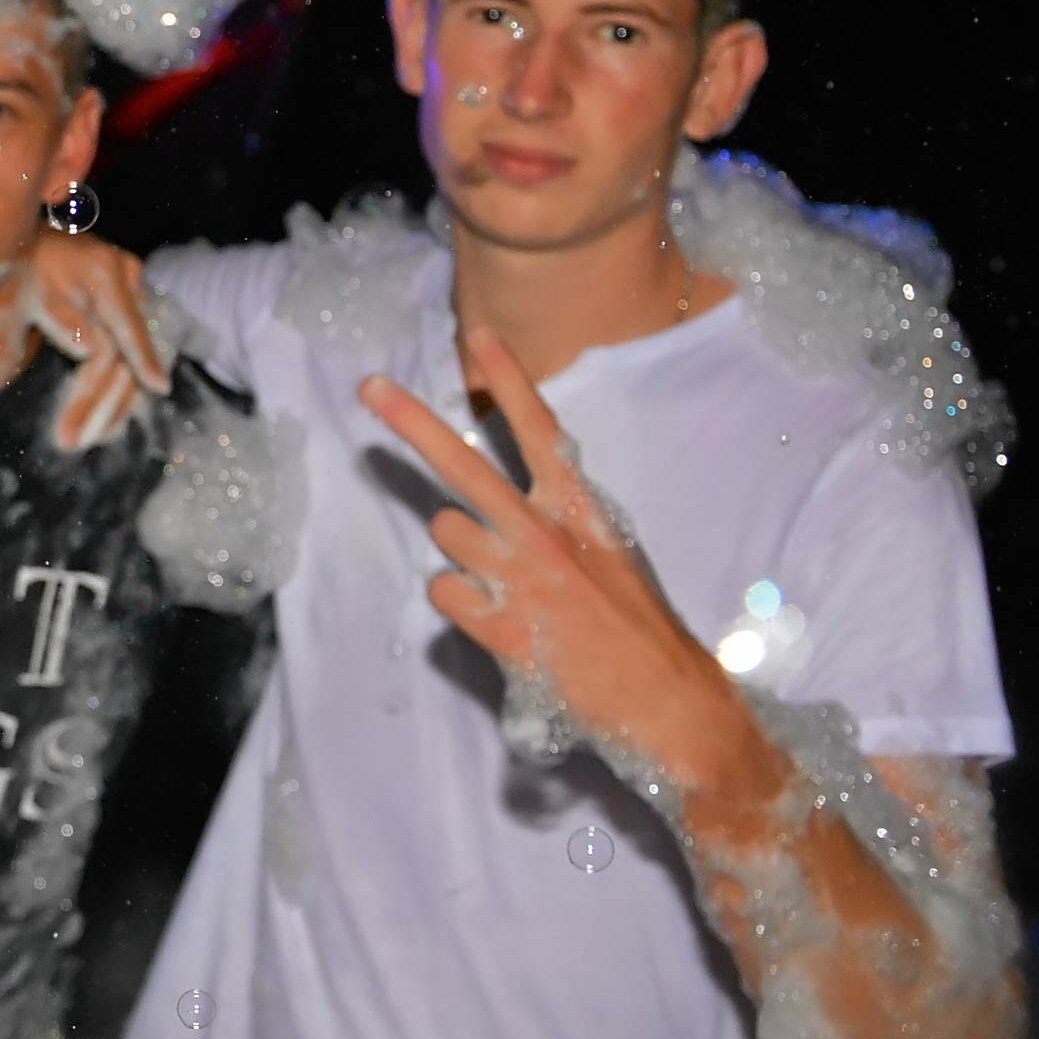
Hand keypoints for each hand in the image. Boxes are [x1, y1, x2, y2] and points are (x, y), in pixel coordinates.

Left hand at [23, 232, 168, 450]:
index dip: (142, 358)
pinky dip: (117, 389)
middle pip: (124, 351)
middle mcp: (129, 282)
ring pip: (129, 359)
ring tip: (90, 439)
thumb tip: (90, 348)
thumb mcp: (33, 290)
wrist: (36, 249)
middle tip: (75, 439)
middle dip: (102, 399)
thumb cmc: (29, 269)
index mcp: (106, 273)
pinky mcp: (133, 310)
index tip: (158, 388)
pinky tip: (107, 422)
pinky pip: (129, 355)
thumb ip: (61, 317)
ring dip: (112, 403)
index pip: (127, 324)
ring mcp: (135, 295)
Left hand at [358, 326, 757, 790]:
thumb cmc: (638, 629)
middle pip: (465, 465)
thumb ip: (561, 522)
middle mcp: (547, 534)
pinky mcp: (504, 628)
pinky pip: (444, 593)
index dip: (508, 380)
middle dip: (412, 422)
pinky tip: (497, 621)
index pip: (540, 431)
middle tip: (369, 387)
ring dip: (461, 553)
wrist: (669, 703)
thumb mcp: (611, 555)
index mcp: (582, 511)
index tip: (478, 335)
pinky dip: (461, 605)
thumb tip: (503, 505)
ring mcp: (523, 579)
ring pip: (447, 533)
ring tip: (503, 583)